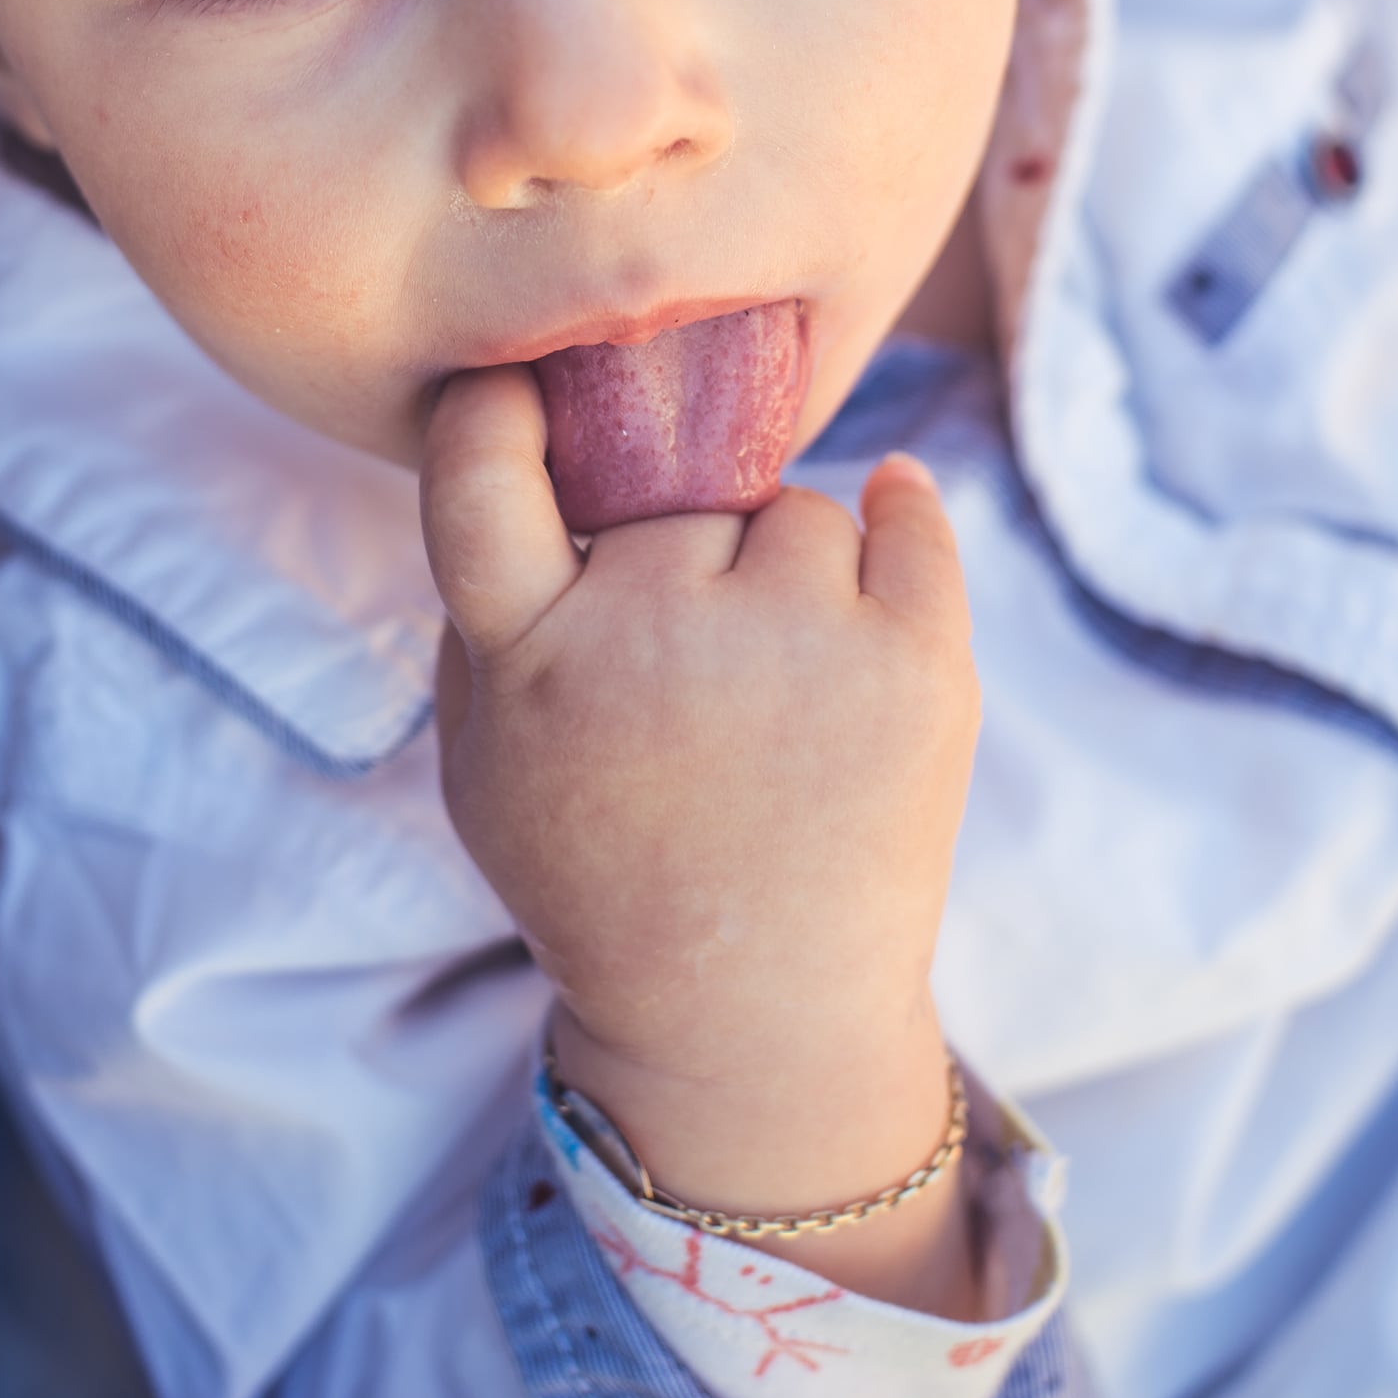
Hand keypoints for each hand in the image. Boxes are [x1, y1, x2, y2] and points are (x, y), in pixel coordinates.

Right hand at [422, 365, 982, 1311]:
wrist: (751, 1012)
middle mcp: (657, 634)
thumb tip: (536, 435)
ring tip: (776, 685)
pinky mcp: (918, 668)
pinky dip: (899, 520)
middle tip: (691, 666)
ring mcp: (797, 645)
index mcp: (531, 657)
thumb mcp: (482, 756)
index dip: (497, 408)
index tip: (519, 384)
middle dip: (684, 550)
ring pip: (791, 509)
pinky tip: (883, 542)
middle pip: (672, 493)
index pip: (480, 472)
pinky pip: (907, 516)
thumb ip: (486, 609)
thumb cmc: (602, 867)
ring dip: (785, 566)